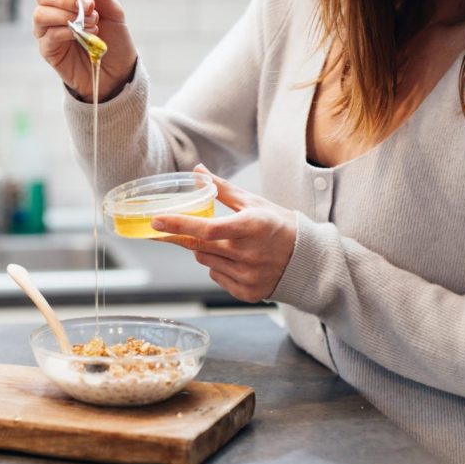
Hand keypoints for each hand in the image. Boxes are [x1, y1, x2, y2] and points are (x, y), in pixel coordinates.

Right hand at [32, 0, 137, 101]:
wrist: (118, 72)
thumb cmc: (114, 39)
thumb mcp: (113, 10)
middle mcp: (53, 10)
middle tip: (89, 6)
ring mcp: (47, 30)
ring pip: (40, 13)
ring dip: (66, 14)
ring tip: (91, 22)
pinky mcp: (48, 50)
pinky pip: (48, 35)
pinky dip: (66, 31)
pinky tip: (83, 35)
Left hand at [151, 165, 297, 302]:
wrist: (308, 260)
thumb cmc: (277, 225)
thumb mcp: (253, 202)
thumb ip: (221, 189)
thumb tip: (197, 170)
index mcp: (252, 226)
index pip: (209, 229)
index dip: (180, 224)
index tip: (156, 220)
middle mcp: (250, 254)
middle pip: (199, 246)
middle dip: (180, 235)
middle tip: (163, 227)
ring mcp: (249, 276)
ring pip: (205, 261)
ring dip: (203, 249)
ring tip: (224, 243)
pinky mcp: (248, 292)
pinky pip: (216, 276)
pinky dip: (217, 266)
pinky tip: (236, 260)